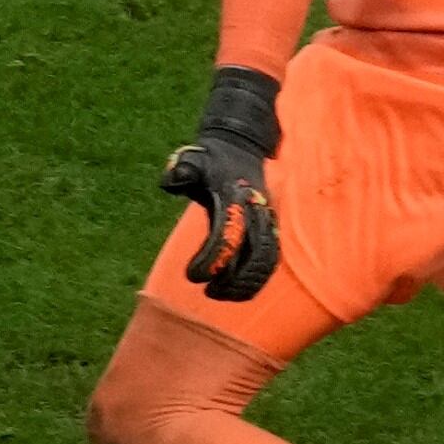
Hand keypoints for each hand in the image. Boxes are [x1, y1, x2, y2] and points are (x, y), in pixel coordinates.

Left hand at [159, 65, 283, 301]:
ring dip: (247, 284)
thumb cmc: (211, 158)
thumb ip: (182, 169)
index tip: (191, 276)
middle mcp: (256, 212)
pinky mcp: (270, 228)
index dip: (212, 260)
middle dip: (234, 280)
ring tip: (220, 295)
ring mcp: (266, 221)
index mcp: (236, 199)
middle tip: (208, 292)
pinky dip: (258, 278)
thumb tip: (172, 179)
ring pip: (267, 261)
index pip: (227, 236)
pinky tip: (238, 291)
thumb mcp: (193, 158)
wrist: (241, 148)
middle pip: (255, 256)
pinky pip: (270, 258)